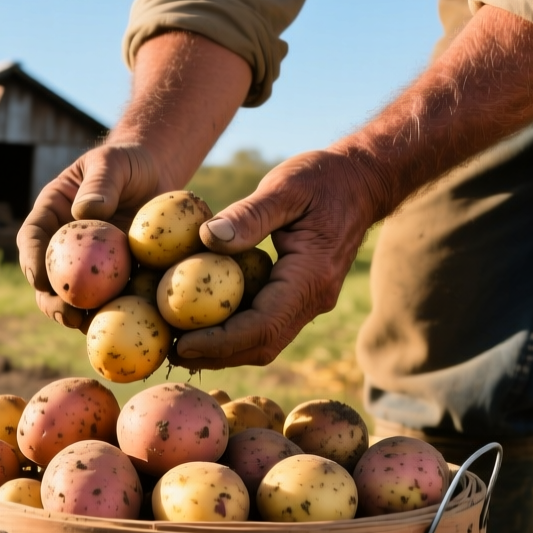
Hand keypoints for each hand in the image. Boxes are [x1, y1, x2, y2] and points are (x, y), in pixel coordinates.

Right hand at [17, 144, 162, 327]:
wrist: (156, 176)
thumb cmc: (128, 163)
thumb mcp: (112, 164)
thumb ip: (101, 183)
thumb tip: (87, 212)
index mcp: (52, 214)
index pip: (32, 238)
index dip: (31, 261)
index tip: (38, 280)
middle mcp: (64, 245)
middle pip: (47, 277)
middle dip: (51, 300)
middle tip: (66, 313)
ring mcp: (88, 265)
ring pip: (75, 295)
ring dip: (80, 315)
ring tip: (91, 327)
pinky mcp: (114, 277)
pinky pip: (110, 298)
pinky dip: (115, 312)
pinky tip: (125, 324)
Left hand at [172, 149, 382, 368]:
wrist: (362, 181)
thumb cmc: (323, 178)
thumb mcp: (286, 186)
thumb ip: (250, 214)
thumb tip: (208, 238)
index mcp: (312, 277)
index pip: (262, 326)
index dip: (219, 341)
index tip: (180, 344)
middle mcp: (314, 298)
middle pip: (262, 344)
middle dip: (215, 354)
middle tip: (169, 351)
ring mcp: (309, 301)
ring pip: (264, 340)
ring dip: (222, 348)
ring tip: (177, 344)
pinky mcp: (300, 296)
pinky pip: (265, 323)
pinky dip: (233, 330)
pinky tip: (200, 322)